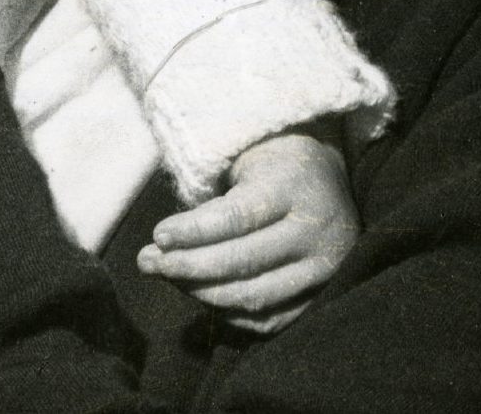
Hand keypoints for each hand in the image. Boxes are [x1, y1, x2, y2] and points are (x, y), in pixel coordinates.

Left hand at [136, 129, 358, 333]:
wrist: (333, 179)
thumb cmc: (279, 164)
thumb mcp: (251, 160)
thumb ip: (215, 198)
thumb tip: (163, 241)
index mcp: (295, 186)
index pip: (237, 218)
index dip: (194, 232)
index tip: (157, 236)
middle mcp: (314, 230)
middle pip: (243, 262)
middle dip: (188, 267)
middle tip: (147, 263)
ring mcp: (323, 268)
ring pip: (254, 297)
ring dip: (201, 294)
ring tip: (167, 278)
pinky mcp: (323, 295)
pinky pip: (270, 321)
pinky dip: (230, 315)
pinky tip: (201, 297)